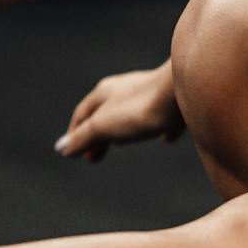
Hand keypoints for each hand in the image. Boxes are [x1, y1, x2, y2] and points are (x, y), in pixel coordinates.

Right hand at [56, 62, 185, 162]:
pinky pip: (165, 118)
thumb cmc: (141, 108)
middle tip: (93, 158)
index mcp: (105, 93)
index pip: (83, 114)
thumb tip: (61, 149)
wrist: (186, 90)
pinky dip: (159, 129)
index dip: (76, 134)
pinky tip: (167, 139)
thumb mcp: (105, 126)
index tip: (73, 152)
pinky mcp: (177, 104)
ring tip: (121, 144)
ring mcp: (153, 95)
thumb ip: (84, 137)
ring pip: (132, 113)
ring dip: (122, 130)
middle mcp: (127, 89)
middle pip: (106, 115)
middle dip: (97, 136)